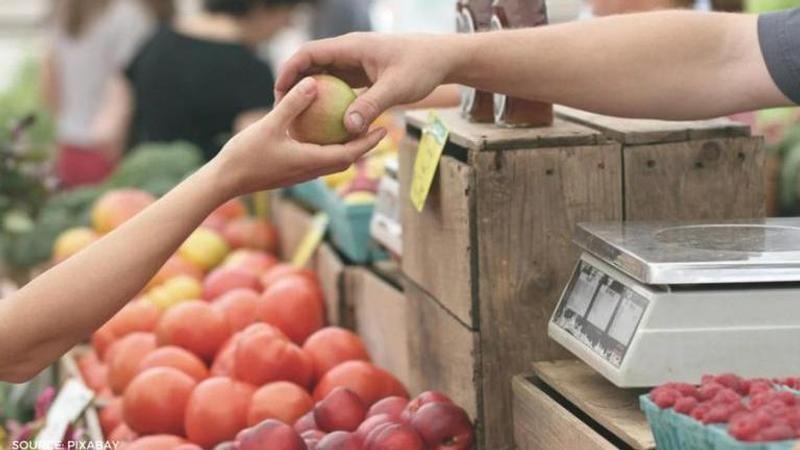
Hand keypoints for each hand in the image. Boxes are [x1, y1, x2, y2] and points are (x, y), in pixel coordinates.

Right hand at [212, 77, 386, 197]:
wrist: (225, 181)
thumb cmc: (245, 155)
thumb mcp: (270, 124)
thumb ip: (293, 104)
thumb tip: (314, 82)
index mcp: (311, 162)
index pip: (349, 154)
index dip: (368, 142)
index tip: (384, 129)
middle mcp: (310, 171)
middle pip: (346, 159)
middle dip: (363, 145)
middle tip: (378, 127)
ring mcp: (300, 173)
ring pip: (332, 161)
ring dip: (346, 147)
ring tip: (355, 128)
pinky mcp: (290, 172)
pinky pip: (317, 159)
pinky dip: (327, 147)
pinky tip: (322, 132)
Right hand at [275, 33, 459, 134]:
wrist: (442, 58)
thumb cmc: (422, 67)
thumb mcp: (396, 88)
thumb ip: (371, 106)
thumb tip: (348, 128)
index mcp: (351, 47)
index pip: (309, 53)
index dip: (289, 70)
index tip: (278, 92)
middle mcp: (349, 52)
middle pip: (310, 64)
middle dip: (293, 84)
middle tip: (281, 110)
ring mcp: (355, 63)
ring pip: (323, 76)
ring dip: (309, 94)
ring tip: (297, 118)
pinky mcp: (362, 74)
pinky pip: (338, 86)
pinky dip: (328, 101)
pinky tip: (323, 123)